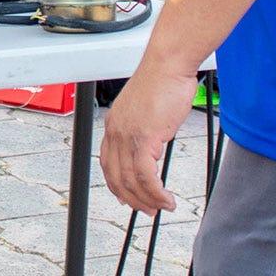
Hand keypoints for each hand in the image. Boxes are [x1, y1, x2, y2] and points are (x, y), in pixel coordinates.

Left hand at [101, 62, 199, 214]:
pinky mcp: (144, 138)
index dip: (117, 184)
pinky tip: (166, 198)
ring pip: (131, 180)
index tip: (128, 197)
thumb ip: (144, 128)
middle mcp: (115, 131)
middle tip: (149, 210)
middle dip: (133, 198)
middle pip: (117, 176)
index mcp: (113, 124)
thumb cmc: (162, 81)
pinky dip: (156, 192)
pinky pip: (146, 176)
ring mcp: (127, 135)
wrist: (168, 65)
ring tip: (162, 207)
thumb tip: (153, 144)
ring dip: (148, 199)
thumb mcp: (146, 110)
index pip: (107, 162)